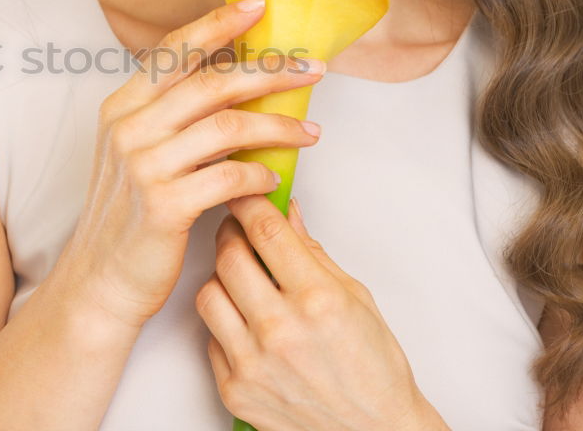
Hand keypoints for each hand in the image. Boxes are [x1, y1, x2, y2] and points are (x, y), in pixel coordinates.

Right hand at [52, 0, 325, 330]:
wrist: (100, 280)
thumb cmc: (129, 215)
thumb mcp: (136, 153)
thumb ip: (174, 116)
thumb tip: (235, 80)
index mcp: (122, 107)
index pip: (175, 50)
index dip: (218, 23)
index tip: (258, 5)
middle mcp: (129, 128)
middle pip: (213, 82)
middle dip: (271, 70)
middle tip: (314, 69)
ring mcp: (143, 165)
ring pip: (229, 127)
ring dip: (279, 128)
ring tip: (311, 133)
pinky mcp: (164, 205)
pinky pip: (230, 177)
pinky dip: (261, 176)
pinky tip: (275, 180)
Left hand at [196, 194, 448, 430]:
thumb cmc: (374, 371)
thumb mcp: (356, 298)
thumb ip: (313, 253)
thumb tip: (287, 214)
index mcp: (317, 300)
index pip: (266, 230)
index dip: (249, 202)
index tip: (243, 191)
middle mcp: (281, 330)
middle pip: (229, 255)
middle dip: (231, 233)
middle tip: (240, 231)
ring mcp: (253, 363)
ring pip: (208, 293)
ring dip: (222, 280)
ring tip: (243, 281)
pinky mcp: (235, 390)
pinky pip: (210, 337)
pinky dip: (224, 324)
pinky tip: (247, 323)